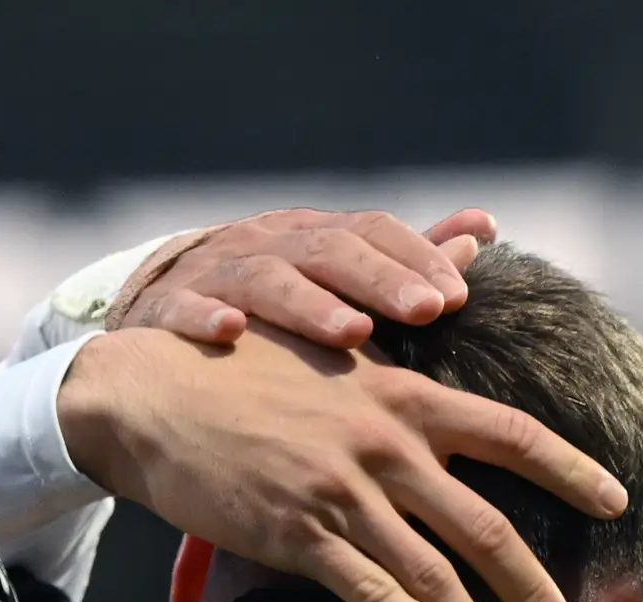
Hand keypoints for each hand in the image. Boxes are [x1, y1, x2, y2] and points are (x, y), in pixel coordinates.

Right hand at [56, 322, 625, 601]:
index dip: (572, 469)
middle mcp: (385, 443)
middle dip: (536, 589)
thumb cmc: (240, 368)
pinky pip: (372, 594)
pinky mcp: (298, 534)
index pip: (512, 434)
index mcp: (404, 394)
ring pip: (436, 575)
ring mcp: (342, 492)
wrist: (150, 393)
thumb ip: (401, 352)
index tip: (619, 500)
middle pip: (487, 527)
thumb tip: (461, 302)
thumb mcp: (332, 346)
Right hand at [115, 206, 496, 350]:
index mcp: (312, 236)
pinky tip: (229, 333)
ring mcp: (215, 273)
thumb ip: (404, 257)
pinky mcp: (165, 308)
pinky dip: (203, 317)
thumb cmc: (267, 299)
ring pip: (265, 279)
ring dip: (308, 304)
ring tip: (350, 333)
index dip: (413, 258)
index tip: (456, 296)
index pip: (370, 232)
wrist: (160, 308)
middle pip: (328, 251)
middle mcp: (268, 243)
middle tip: (425, 311)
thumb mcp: (333, 271)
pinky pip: (182, 308)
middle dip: (379, 280)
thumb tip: (482, 228)